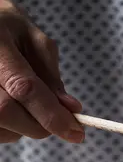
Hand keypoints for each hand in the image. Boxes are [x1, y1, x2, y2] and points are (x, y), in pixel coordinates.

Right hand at [0, 0, 83, 142]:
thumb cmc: (8, 29)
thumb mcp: (34, 41)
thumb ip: (51, 75)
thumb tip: (70, 109)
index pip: (23, 87)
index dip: (51, 114)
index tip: (76, 133)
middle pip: (5, 111)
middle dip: (39, 124)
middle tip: (59, 122)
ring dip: (24, 127)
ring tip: (29, 105)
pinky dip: (11, 128)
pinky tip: (14, 109)